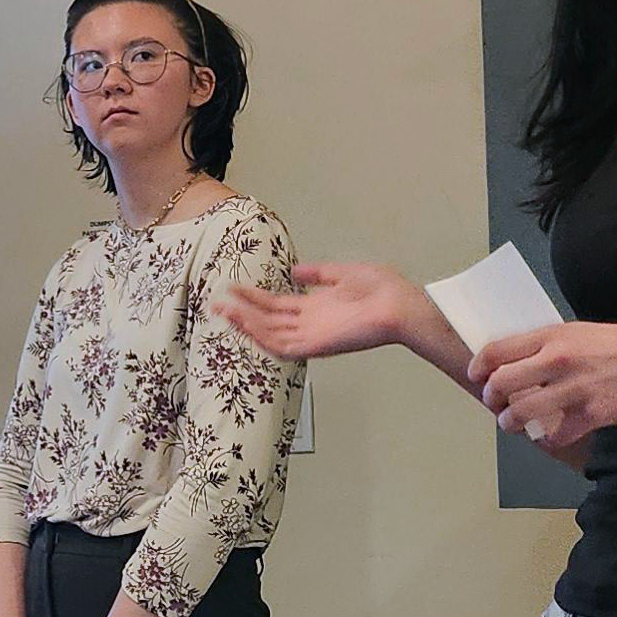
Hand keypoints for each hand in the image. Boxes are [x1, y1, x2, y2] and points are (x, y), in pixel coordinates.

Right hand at [216, 260, 432, 362]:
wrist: (400, 305)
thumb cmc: (381, 289)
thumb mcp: (343, 273)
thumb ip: (317, 274)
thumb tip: (295, 270)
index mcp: (316, 309)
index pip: (277, 306)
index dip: (253, 298)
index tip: (232, 288)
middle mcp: (310, 324)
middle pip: (267, 321)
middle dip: (241, 312)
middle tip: (217, 302)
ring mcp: (312, 336)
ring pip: (270, 333)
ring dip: (246, 323)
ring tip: (224, 309)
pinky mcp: (315, 346)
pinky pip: (281, 345)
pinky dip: (261, 335)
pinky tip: (245, 322)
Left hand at [470, 322, 616, 450]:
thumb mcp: (579, 332)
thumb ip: (548, 345)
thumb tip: (517, 361)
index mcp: (552, 336)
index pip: (497, 351)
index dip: (479, 368)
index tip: (476, 377)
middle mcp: (557, 360)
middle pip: (502, 384)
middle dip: (491, 398)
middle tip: (494, 403)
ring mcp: (574, 389)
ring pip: (521, 413)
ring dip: (511, 422)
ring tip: (513, 423)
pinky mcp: (592, 414)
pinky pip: (555, 435)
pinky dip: (548, 439)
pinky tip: (549, 436)